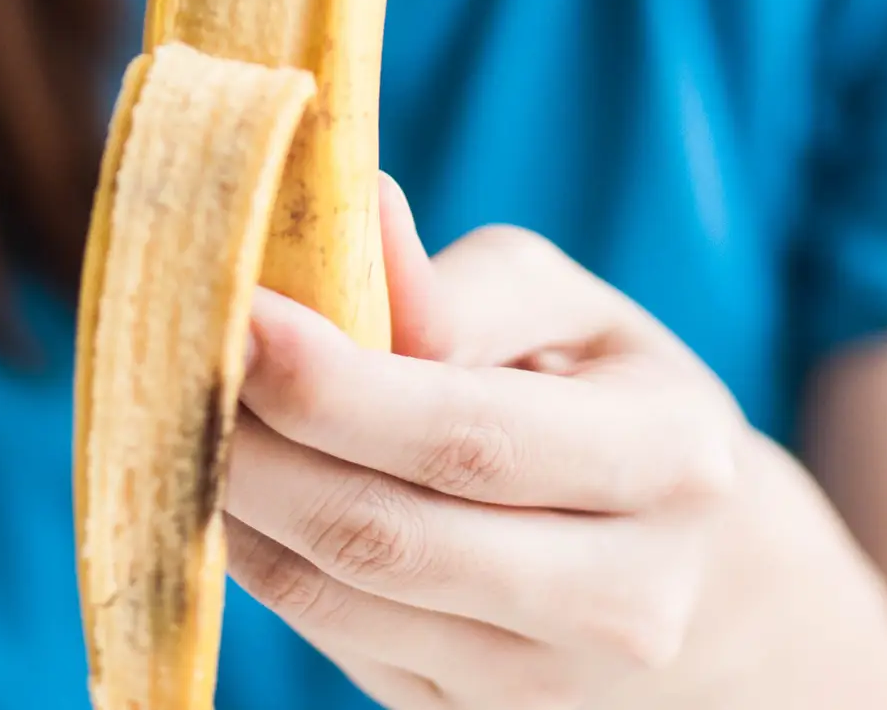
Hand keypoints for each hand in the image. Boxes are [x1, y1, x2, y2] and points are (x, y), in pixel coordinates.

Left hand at [224, 179, 746, 707]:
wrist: (711, 585)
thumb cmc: (622, 407)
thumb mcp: (578, 316)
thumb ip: (463, 287)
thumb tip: (359, 224)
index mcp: (665, 463)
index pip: (464, 437)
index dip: (330, 383)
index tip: (235, 313)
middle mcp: (620, 600)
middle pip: (383, 536)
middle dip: (253, 448)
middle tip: (175, 365)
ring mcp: (544, 687)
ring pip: (337, 601)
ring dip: (236, 507)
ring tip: (187, 418)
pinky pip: (331, 641)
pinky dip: (261, 558)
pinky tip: (236, 487)